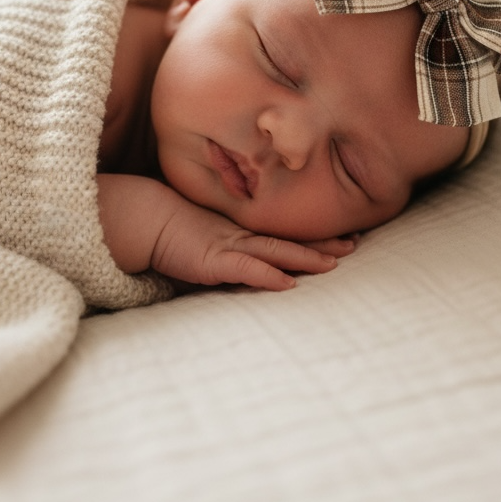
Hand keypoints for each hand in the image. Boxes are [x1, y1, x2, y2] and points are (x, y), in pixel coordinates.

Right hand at [152, 194, 355, 291]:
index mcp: (243, 232)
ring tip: (334, 263)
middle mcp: (242, 237)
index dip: (314, 236)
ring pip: (275, 251)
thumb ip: (230, 251)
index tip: (343, 236)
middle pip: (289, 240)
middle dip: (322, 243)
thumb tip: (256, 265)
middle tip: (355, 244)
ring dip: (305, 257)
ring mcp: (229, 247)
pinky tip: (288, 282)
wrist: (145, 219)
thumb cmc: (173, 231)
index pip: (285, 234)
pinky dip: (267, 275)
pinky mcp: (213, 261)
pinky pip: (245, 269)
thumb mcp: (208, 240)